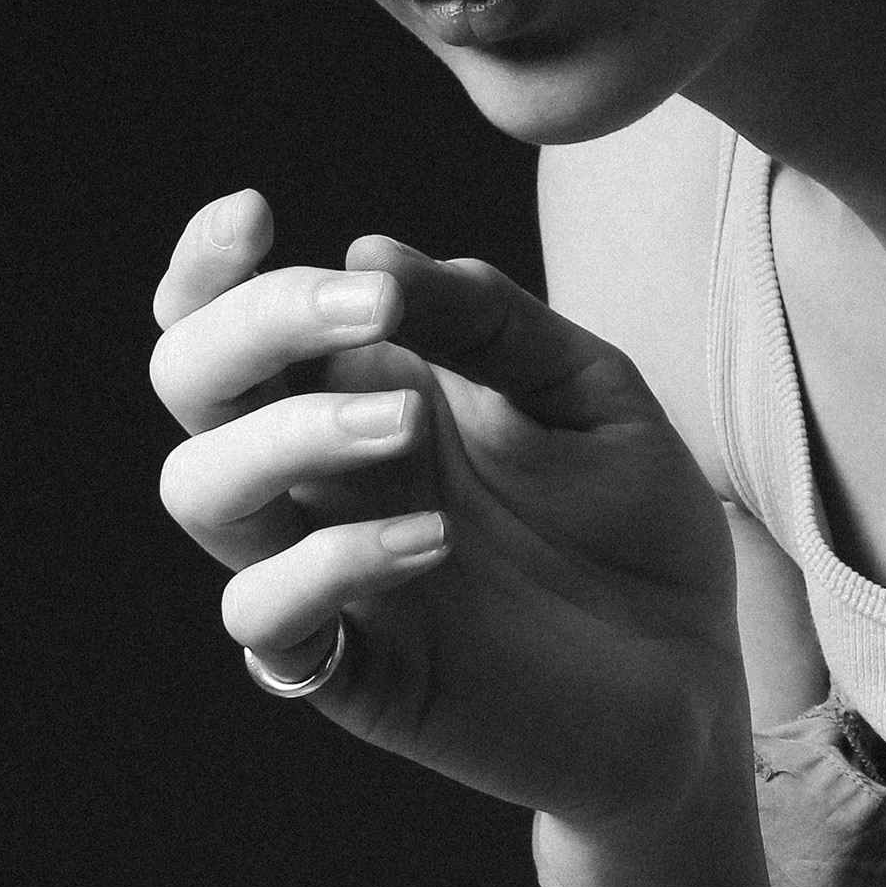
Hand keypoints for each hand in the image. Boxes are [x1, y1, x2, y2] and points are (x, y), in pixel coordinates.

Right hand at [149, 190, 747, 834]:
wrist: (694, 674)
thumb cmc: (634, 525)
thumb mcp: (586, 389)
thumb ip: (489, 319)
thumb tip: (368, 252)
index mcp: (364, 390)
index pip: (229, 319)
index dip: (207, 266)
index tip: (253, 212)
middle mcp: (322, 476)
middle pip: (191, 381)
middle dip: (254, 323)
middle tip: (373, 308)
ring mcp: (327, 571)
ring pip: (198, 490)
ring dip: (286, 433)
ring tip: (410, 419)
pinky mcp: (354, 670)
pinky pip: (266, 612)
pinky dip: (330, 561)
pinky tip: (432, 540)